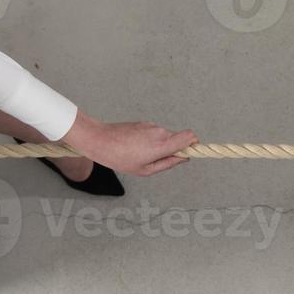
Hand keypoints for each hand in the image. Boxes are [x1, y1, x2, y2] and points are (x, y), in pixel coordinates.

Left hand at [64, 113, 197, 177]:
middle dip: (173, 149)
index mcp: (162, 145)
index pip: (190, 136)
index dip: (194, 144)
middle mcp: (160, 132)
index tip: (189, 153)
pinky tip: (135, 147)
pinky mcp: (144, 123)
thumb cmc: (119, 158)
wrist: (99, 140)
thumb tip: (183, 158)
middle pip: (178, 138)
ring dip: (160, 146)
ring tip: (141, 155)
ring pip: (165, 137)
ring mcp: (152, 125)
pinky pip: (155, 133)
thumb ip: (168, 164)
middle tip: (156, 161)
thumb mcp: (145, 170)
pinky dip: (150, 141)